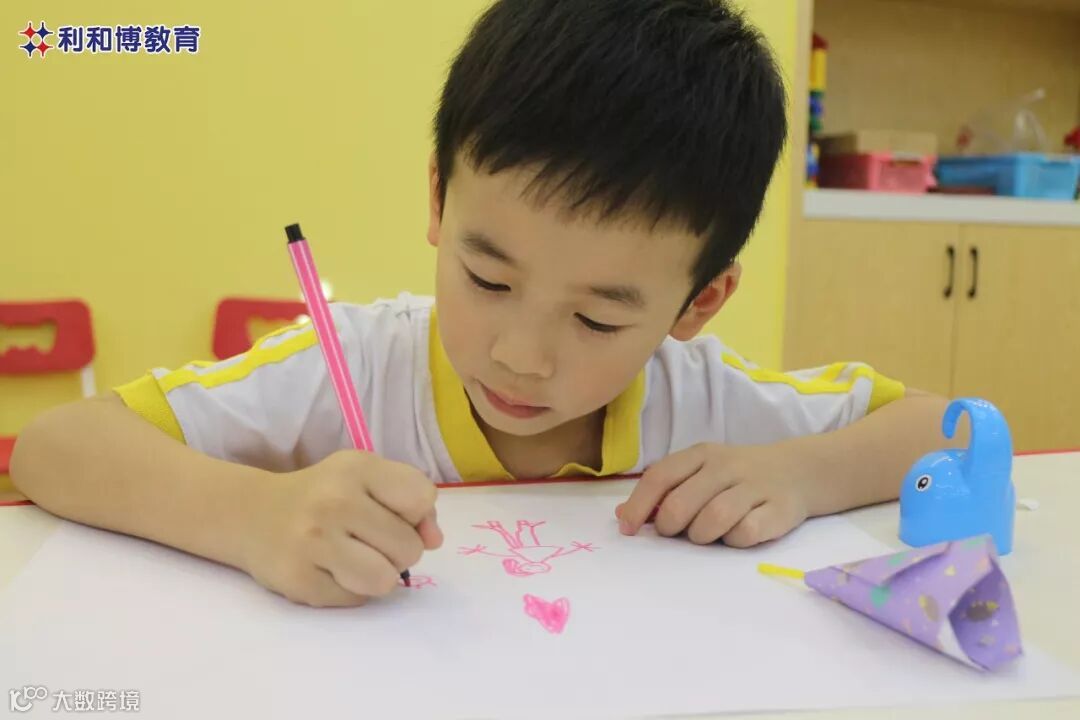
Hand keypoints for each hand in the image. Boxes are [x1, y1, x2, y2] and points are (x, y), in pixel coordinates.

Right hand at [243, 450, 441, 606]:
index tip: (393, 512)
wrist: (252, 514)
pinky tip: (330, 569)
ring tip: (357, 559)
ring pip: (384, 580)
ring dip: (379, 575)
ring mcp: (313, 542)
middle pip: (409, 548)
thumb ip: (412, 500)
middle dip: (399, 550)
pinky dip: (351, 589)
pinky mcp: (298, 581)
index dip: (416, 513)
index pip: (420, 498)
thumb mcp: (368, 478)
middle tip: (370, 540)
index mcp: (357, 468)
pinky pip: (355, 599)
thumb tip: (435, 540)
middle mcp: (334, 501)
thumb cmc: (325, 494)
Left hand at [615, 442, 811, 547]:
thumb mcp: (700, 473)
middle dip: (670, 526)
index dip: (638, 505)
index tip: (627, 529)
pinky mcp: (779, 509)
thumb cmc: (737, 477)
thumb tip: (622, 515)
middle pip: (682, 502)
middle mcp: (726, 466)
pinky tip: (736, 535)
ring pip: (714, 518)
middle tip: (677, 533)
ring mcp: (754, 486)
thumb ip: (663, 493)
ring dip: (702, 535)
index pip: (661, 476)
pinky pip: (747, 532)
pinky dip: (735, 540)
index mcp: (701, 454)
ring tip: (706, 535)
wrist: (798, 470)